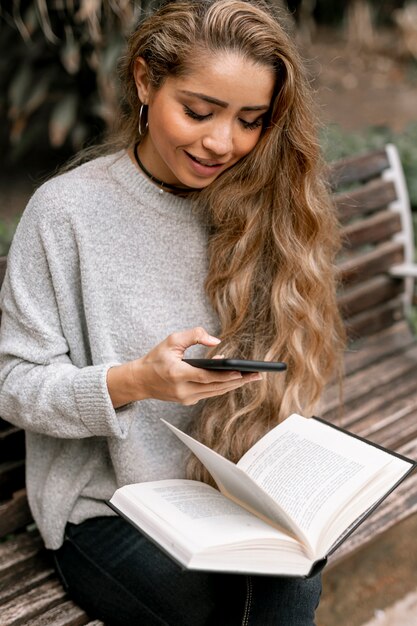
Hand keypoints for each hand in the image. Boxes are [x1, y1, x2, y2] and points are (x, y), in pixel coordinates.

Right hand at [107, 327, 261, 407]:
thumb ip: (194, 335)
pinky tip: (233, 376)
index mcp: (177, 374)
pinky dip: (221, 385)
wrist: (140, 380)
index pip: (205, 377)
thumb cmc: (156, 358)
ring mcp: (185, 398)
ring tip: (251, 377)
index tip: (241, 372)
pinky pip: (209, 393)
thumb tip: (216, 340)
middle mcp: (182, 390)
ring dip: (233, 385)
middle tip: (256, 376)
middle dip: (238, 381)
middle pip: (215, 387)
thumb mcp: (171, 340)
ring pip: (215, 392)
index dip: (224, 375)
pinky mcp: (188, 401)